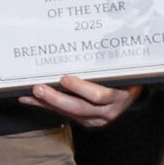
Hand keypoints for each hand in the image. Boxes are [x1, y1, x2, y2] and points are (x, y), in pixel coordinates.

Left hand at [20, 73, 136, 127]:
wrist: (134, 93)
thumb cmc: (128, 76)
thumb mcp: (124, 69)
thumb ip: (108, 63)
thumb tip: (86, 43)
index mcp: (120, 96)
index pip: (99, 96)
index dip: (80, 88)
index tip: (64, 79)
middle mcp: (108, 111)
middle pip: (79, 107)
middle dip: (56, 99)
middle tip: (38, 88)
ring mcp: (96, 119)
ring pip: (68, 113)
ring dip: (45, 104)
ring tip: (28, 95)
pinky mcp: (85, 121)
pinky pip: (63, 114)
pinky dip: (46, 106)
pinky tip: (31, 100)